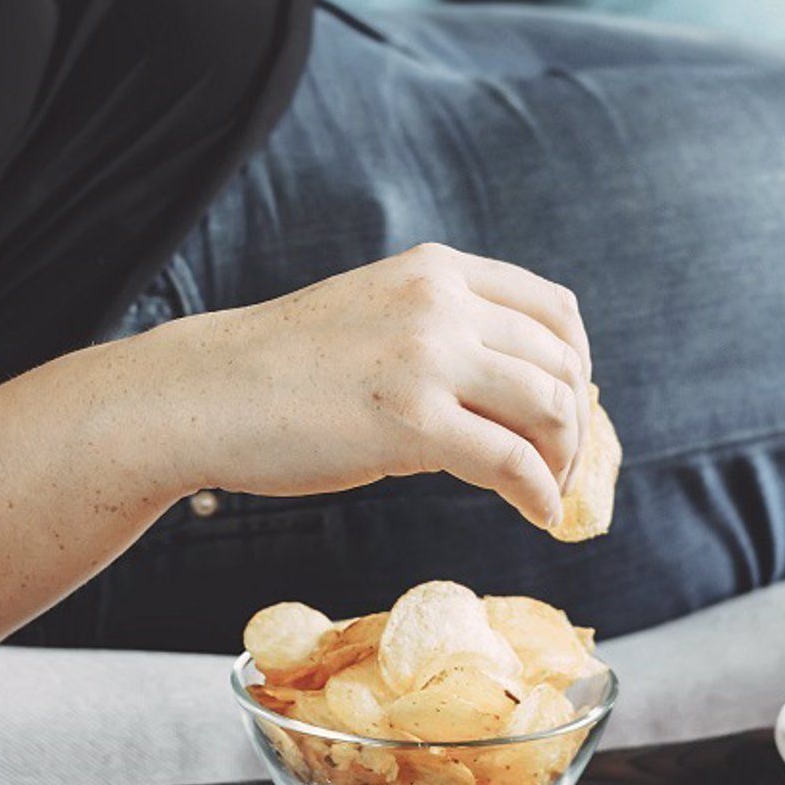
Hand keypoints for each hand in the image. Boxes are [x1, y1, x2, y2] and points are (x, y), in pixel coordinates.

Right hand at [127, 244, 593, 528]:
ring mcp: (429, 358)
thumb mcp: (376, 315)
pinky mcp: (412, 423)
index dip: (576, 364)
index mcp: (436, 271)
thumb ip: (441, 334)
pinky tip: (535, 513)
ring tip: (550, 491)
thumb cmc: (283, 367)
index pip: (553, 309)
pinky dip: (539, 493)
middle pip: (561, 361)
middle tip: (565, 464)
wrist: (208, 392)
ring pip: (550, 406)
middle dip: (576, 422)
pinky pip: (512, 461)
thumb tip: (512, 395)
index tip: (569, 406)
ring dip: (565, 459)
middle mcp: (441, 303)